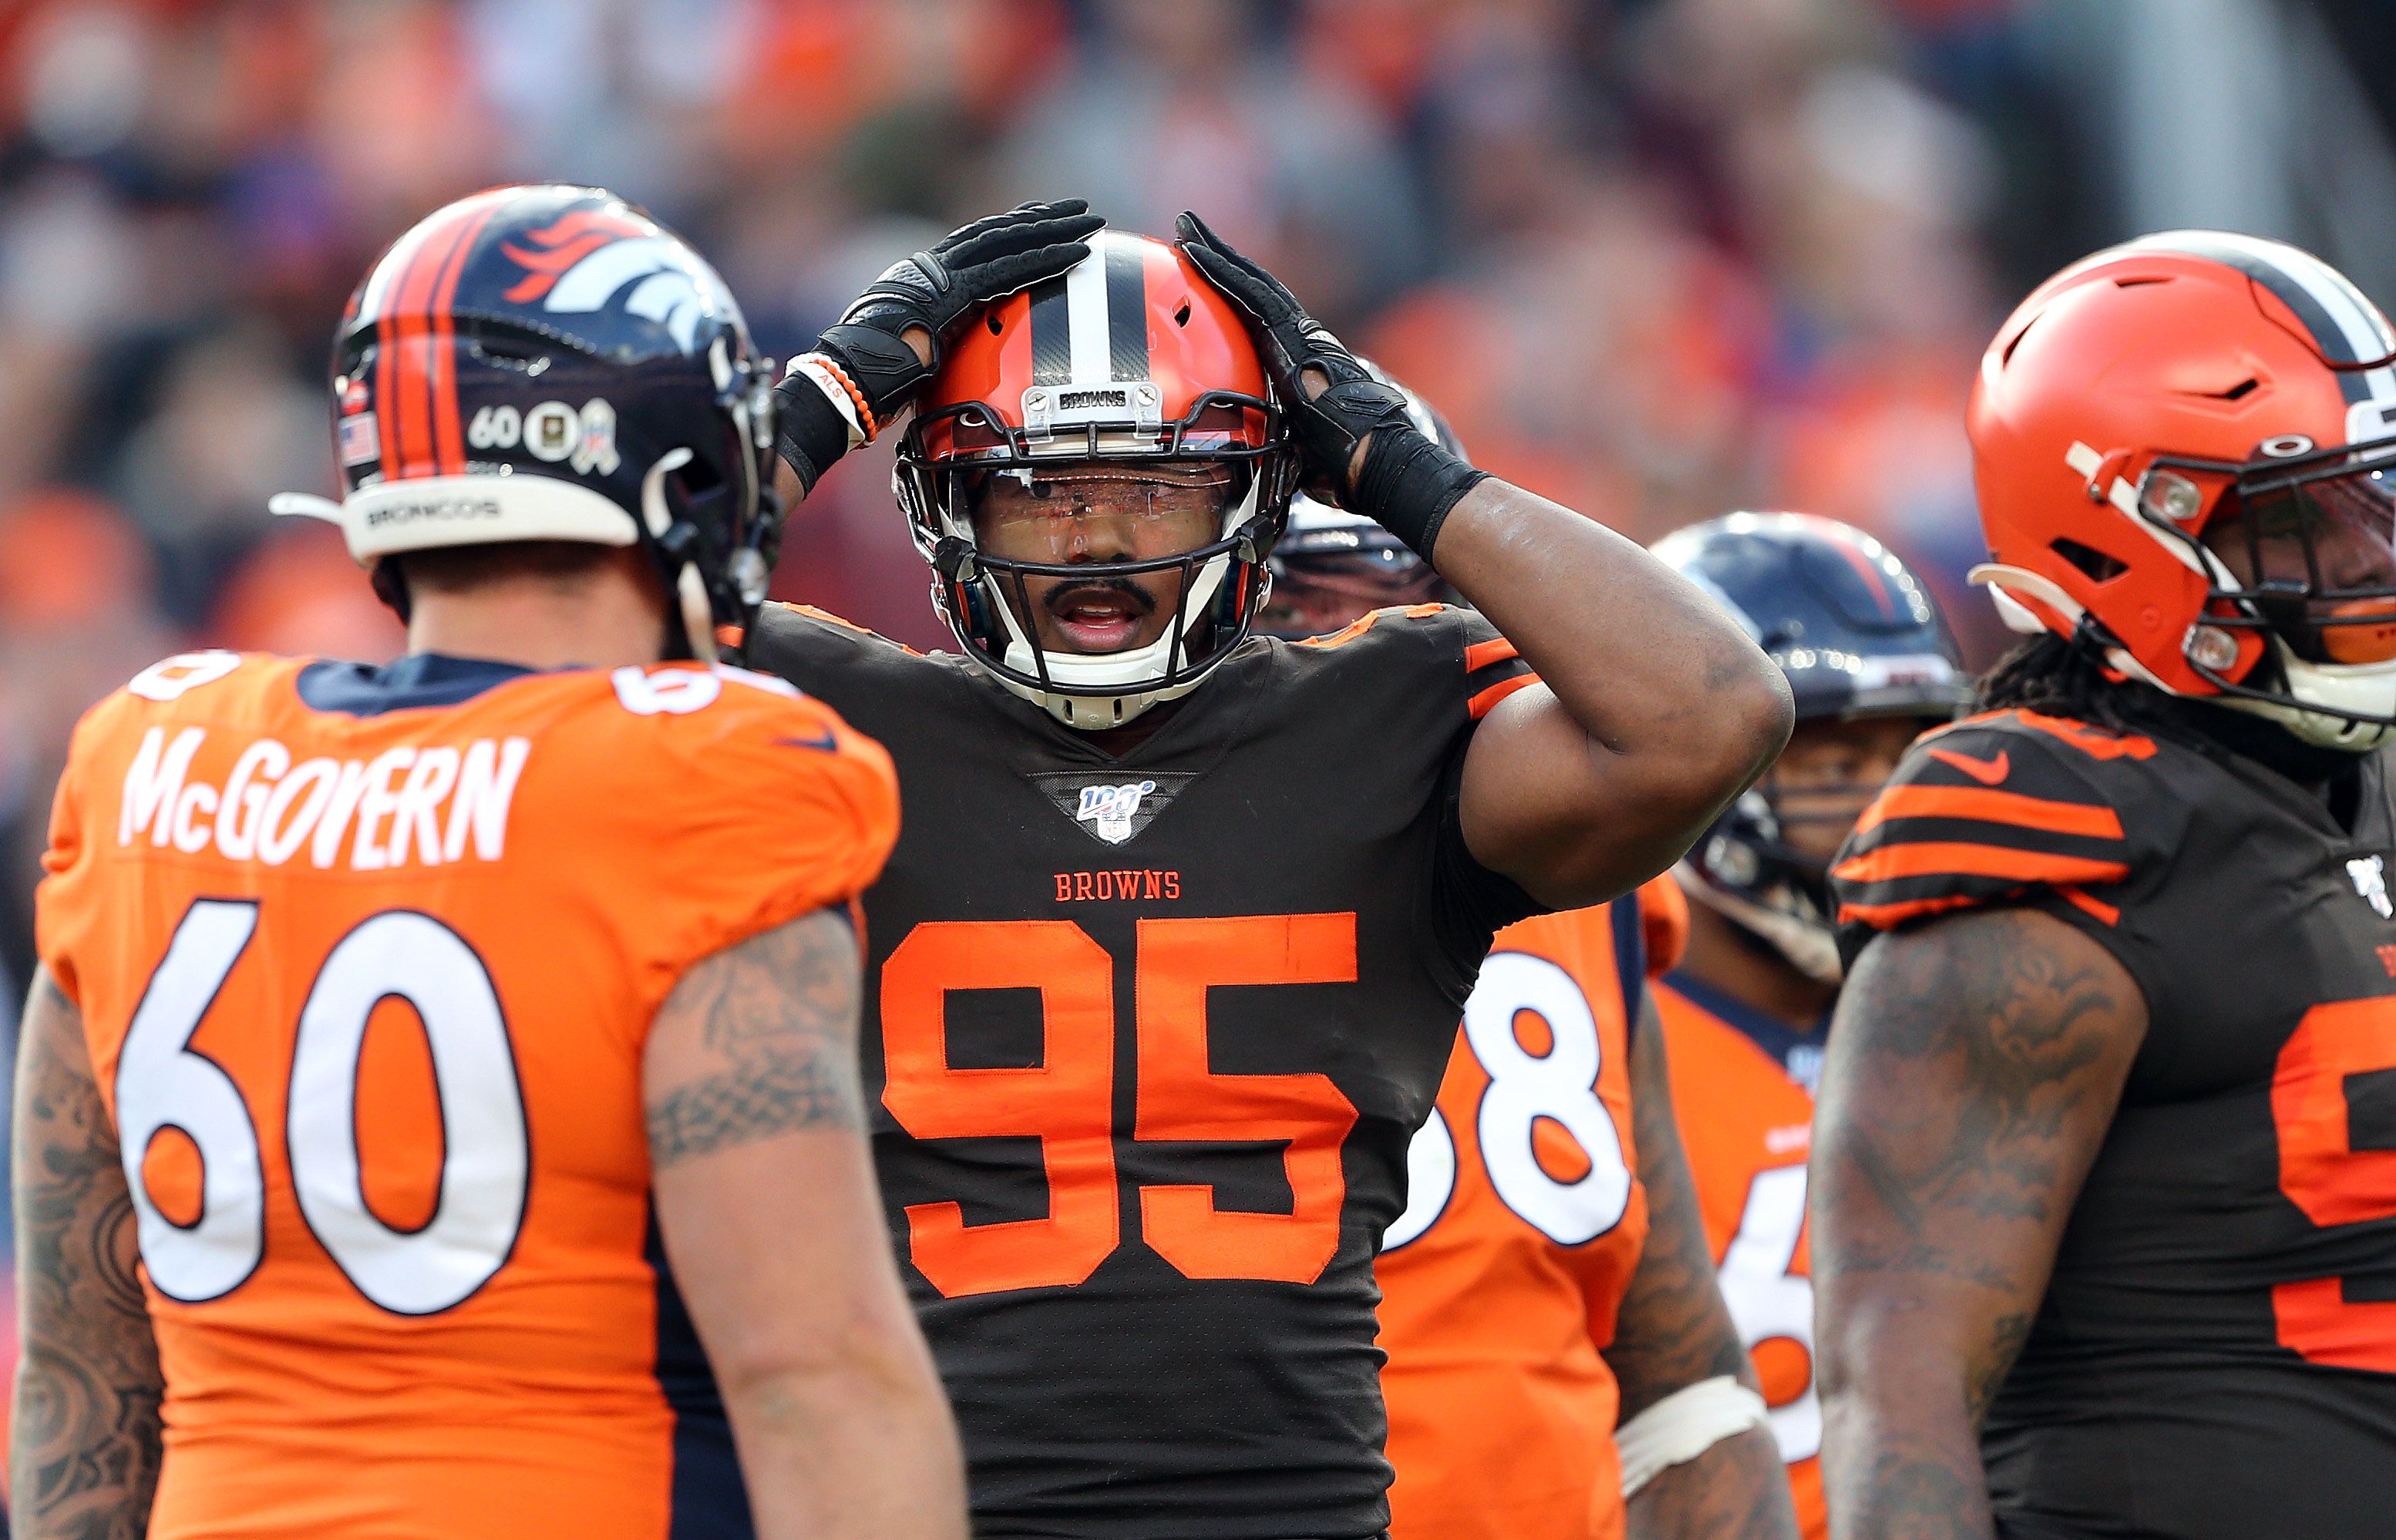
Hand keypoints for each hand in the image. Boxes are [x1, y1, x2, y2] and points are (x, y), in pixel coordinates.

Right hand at [815, 199, 1103, 429]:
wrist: (845, 382)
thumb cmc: (869, 381)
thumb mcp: (909, 352)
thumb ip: (935, 342)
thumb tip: (944, 358)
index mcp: (920, 278)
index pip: (974, 244)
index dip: (1011, 228)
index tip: (1041, 217)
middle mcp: (931, 266)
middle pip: (997, 232)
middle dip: (1042, 218)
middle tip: (1079, 208)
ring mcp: (941, 276)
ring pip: (1009, 242)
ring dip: (1054, 231)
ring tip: (1090, 221)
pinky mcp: (953, 294)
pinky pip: (1011, 272)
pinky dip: (1047, 261)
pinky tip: (1078, 254)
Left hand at [1172, 210, 1412, 499]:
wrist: (1370, 457)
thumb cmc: (1341, 462)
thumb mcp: (1294, 443)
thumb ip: (1274, 433)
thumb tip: (1259, 454)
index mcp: (1298, 358)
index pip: (1258, 313)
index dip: (1232, 288)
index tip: (1206, 267)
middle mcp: (1298, 336)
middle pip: (1253, 286)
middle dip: (1220, 257)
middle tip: (1188, 228)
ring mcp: (1296, 331)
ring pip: (1249, 281)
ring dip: (1214, 252)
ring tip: (1186, 226)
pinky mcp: (1289, 334)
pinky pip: (1247, 295)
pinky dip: (1220, 271)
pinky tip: (1195, 252)